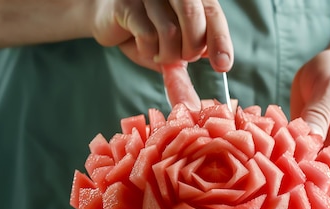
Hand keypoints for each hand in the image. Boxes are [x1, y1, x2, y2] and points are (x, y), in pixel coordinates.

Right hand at [91, 0, 233, 107]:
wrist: (106, 19)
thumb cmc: (144, 30)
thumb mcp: (173, 45)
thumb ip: (192, 55)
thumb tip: (211, 79)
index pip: (212, 14)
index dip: (220, 41)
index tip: (222, 65)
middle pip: (194, 19)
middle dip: (191, 48)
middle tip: (182, 58)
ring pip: (170, 31)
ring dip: (167, 54)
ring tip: (159, 54)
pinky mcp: (127, 5)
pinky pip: (147, 35)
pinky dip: (148, 50)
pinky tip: (144, 48)